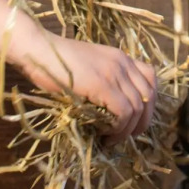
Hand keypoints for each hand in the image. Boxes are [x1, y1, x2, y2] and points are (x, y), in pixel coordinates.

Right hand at [0, 0, 156, 142]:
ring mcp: (113, 73)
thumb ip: (103, 79)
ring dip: (127, 129)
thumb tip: (109, 107)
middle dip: (142, 121)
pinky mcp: (102, 85)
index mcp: (120, 57)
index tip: (135, 118)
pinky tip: (105, 134)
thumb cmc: (55, 60)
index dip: (148, 102)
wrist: (38, 49)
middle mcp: (122, 63)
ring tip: (112, 138)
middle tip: (127, 135)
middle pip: (148, 96)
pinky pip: (123, 112)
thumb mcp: (87, 65)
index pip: (150, 79)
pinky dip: (118, 128)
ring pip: (137, 107)